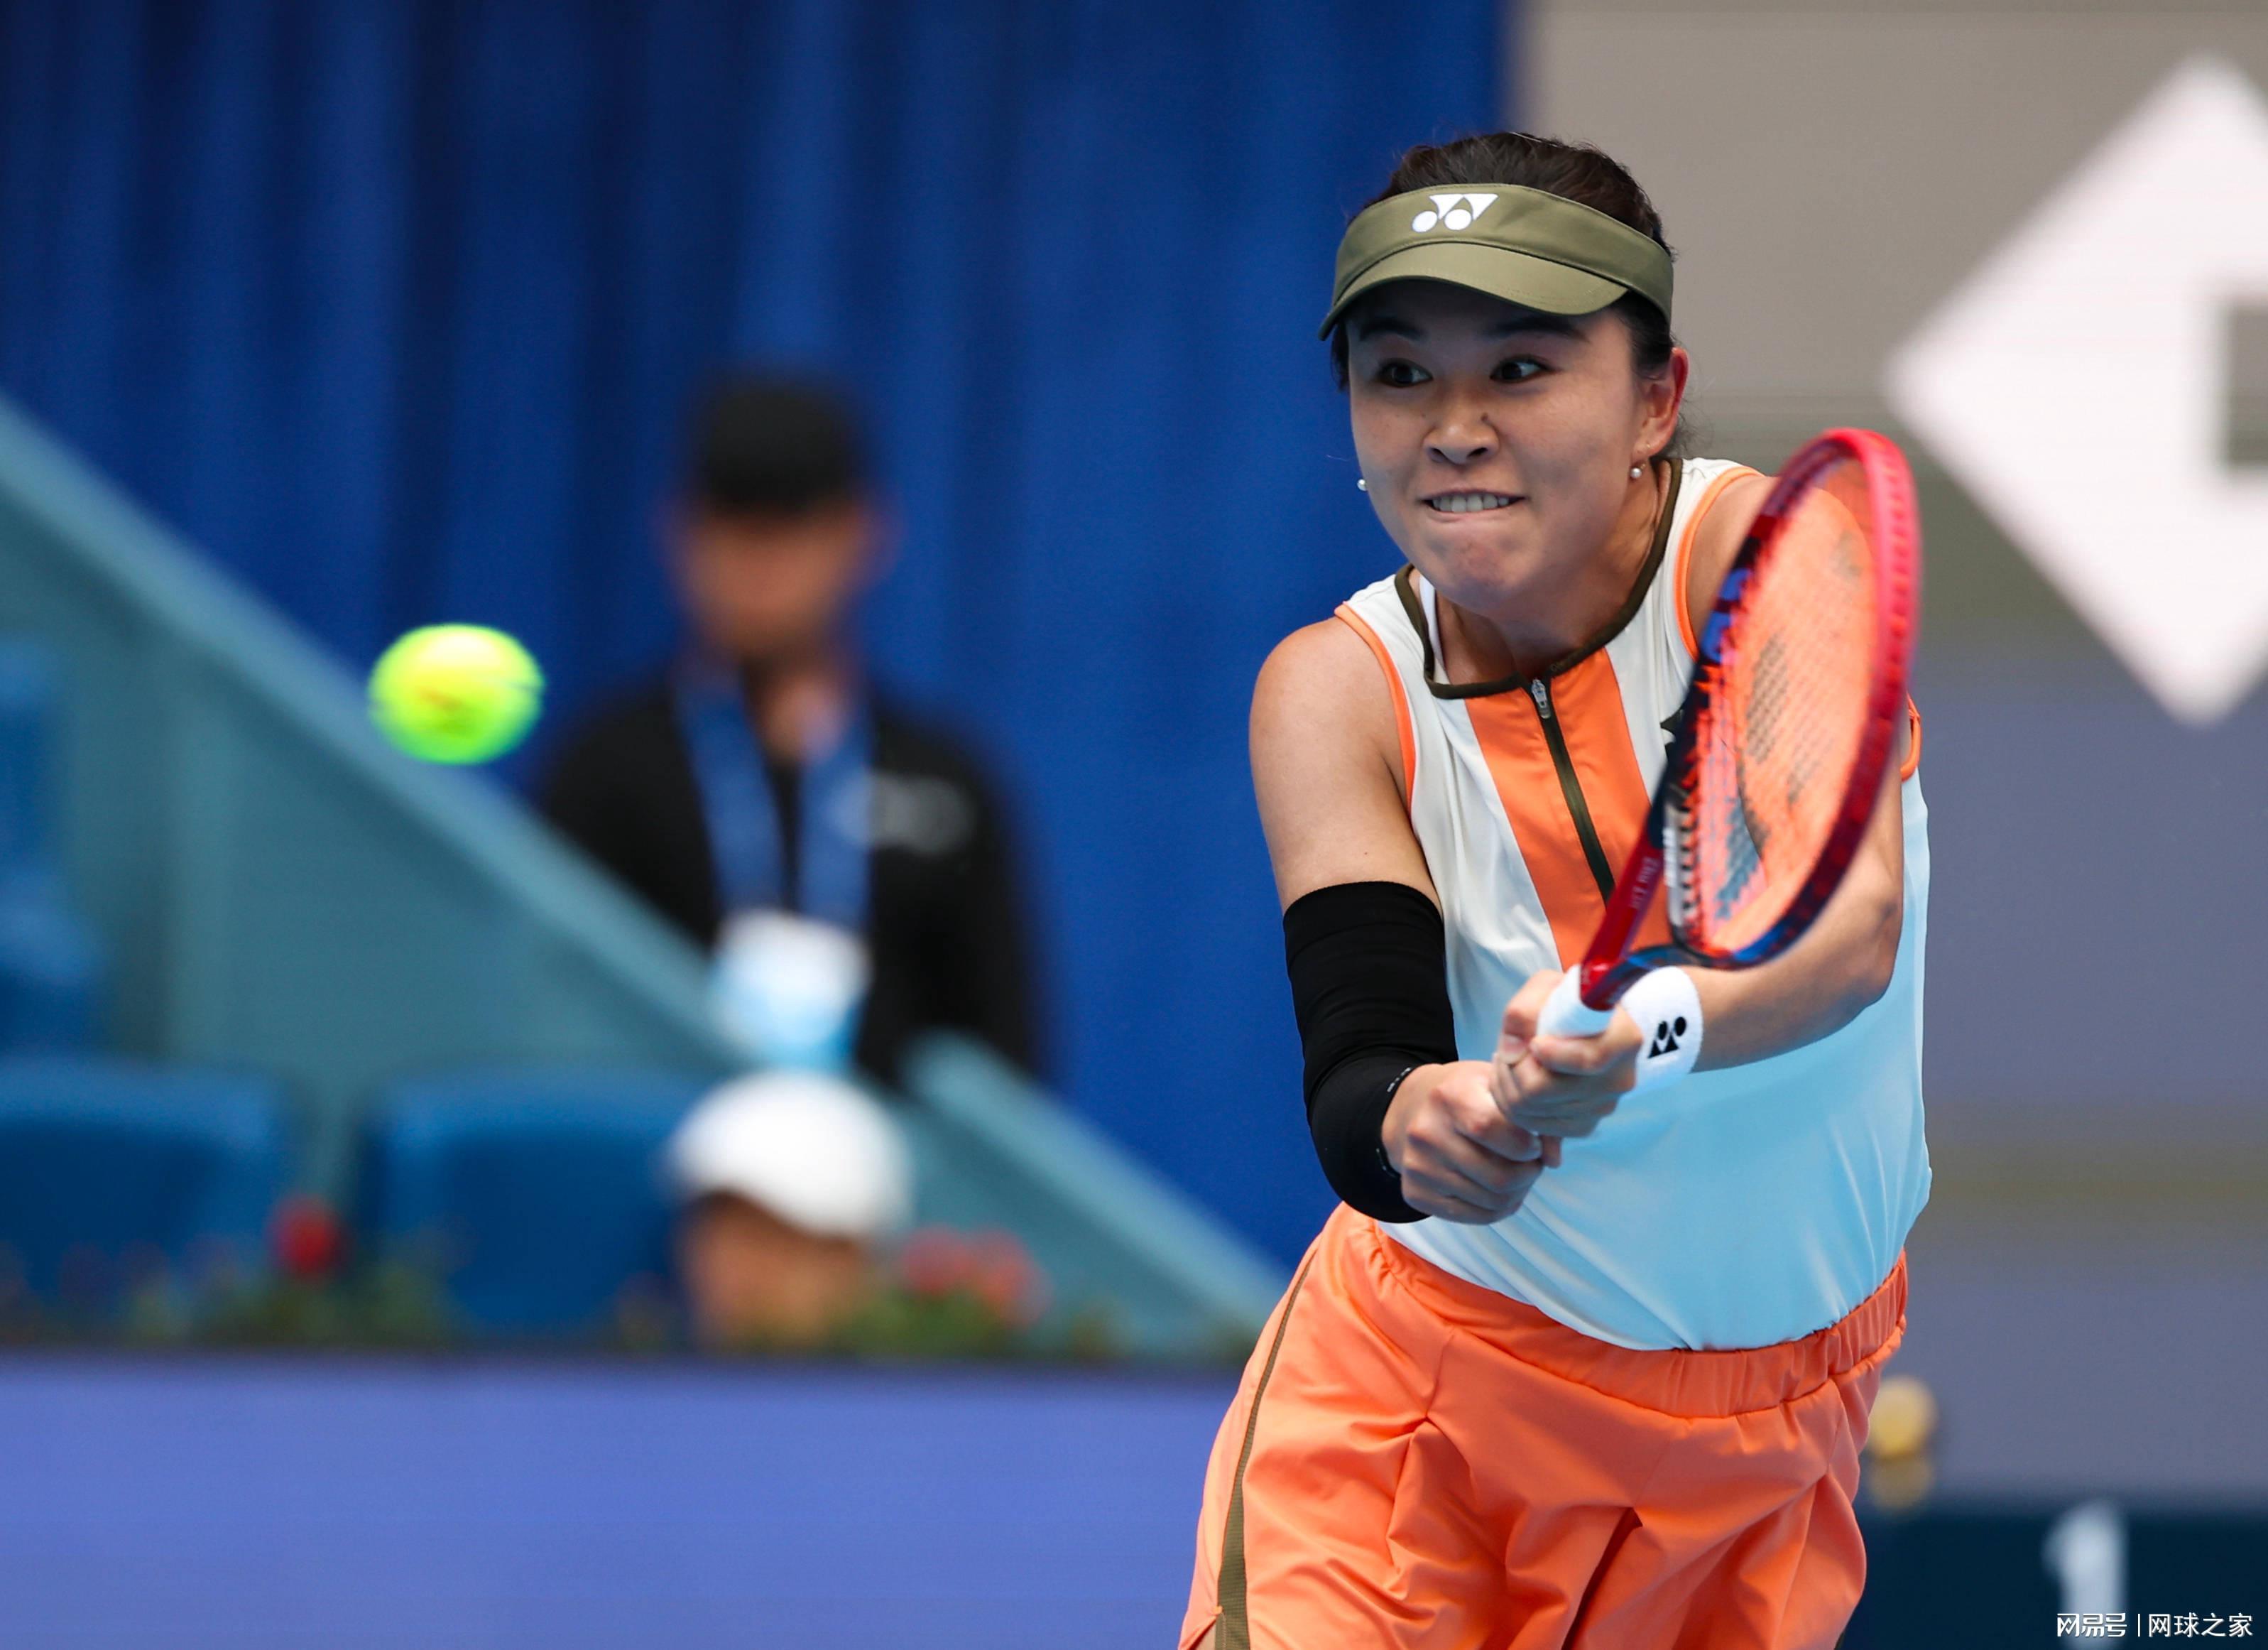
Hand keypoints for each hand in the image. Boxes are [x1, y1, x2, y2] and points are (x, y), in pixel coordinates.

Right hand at [1382, 1061, 1556, 1223]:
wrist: (1414, 1109)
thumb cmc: (1469, 1094)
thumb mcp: (1498, 1085)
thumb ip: (1533, 1115)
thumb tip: (1553, 1159)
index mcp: (1449, 1096)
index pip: (1490, 1128)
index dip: (1525, 1144)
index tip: (1534, 1143)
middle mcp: (1426, 1133)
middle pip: (1499, 1176)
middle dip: (1529, 1174)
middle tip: (1531, 1163)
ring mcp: (1418, 1167)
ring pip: (1492, 1201)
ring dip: (1517, 1192)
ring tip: (1516, 1173)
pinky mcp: (1416, 1194)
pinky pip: (1476, 1217)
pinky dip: (1499, 1208)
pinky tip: (1500, 1189)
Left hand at [1491, 970, 1641, 1139]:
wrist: (1581, 1025)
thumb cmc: (1565, 1002)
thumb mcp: (1546, 987)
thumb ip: (1525, 1010)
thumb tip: (1512, 1053)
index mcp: (1622, 1039)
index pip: (1589, 1061)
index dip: (1551, 1055)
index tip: (1534, 1042)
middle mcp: (1618, 1079)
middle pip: (1544, 1091)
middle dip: (1511, 1070)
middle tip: (1506, 1050)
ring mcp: (1602, 1107)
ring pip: (1532, 1112)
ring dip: (1508, 1087)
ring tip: (1510, 1062)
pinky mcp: (1584, 1125)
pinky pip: (1536, 1127)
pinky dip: (1516, 1107)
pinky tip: (1518, 1082)